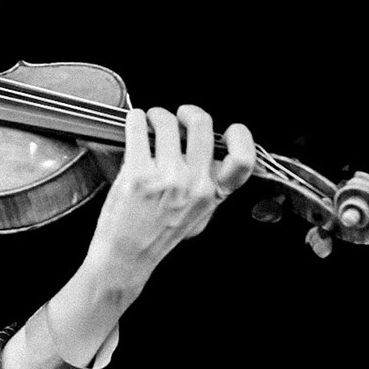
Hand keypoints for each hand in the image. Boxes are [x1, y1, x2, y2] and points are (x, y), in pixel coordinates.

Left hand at [86, 105, 255, 286]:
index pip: (242, 159)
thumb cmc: (158, 236)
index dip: (240, 136)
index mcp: (212, 194)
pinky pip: (138, 128)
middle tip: (179, 115)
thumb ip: (210, 188)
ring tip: (150, 122)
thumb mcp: (198, 216)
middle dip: (188, 112)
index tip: (228, 129)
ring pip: (166, 121)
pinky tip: (134, 123)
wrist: (126, 256)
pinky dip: (135, 119)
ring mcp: (166, 178)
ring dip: (156, 115)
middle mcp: (193, 185)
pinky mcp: (138, 174)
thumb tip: (215, 157)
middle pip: (201, 125)